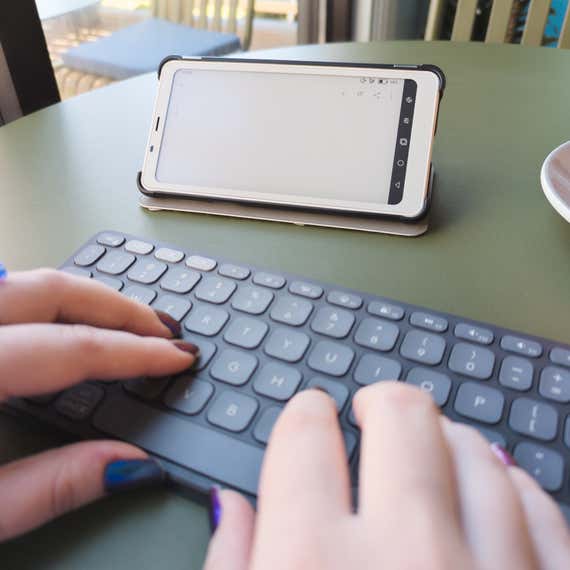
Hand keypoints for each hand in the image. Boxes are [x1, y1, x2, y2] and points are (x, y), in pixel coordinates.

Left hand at [0, 269, 196, 540]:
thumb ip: (49, 488)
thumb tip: (132, 464)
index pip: (73, 349)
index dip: (136, 352)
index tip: (180, 357)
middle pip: (53, 292)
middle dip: (120, 307)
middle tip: (166, 329)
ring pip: (28, 282)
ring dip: (89, 299)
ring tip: (132, 322)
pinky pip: (10, 296)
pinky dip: (54, 306)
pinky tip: (76, 326)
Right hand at [205, 383, 569, 569]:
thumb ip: (232, 568)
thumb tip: (234, 505)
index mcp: (313, 564)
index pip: (304, 436)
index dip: (305, 416)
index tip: (311, 418)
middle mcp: (408, 559)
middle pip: (400, 414)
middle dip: (381, 401)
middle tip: (375, 412)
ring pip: (478, 452)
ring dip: (450, 440)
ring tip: (435, 450)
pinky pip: (546, 512)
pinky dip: (517, 490)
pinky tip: (495, 490)